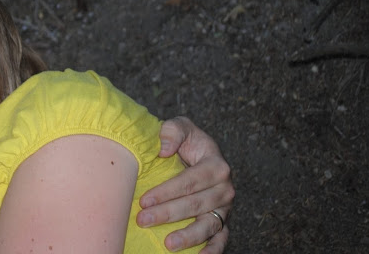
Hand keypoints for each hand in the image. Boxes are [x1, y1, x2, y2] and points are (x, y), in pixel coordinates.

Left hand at [137, 116, 233, 252]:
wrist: (196, 153)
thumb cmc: (185, 141)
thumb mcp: (179, 126)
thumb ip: (172, 131)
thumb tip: (163, 150)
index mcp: (217, 165)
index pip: (191, 180)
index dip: (167, 191)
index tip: (144, 199)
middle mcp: (225, 188)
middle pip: (196, 204)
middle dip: (168, 213)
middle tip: (143, 220)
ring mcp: (225, 208)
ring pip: (209, 225)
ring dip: (189, 237)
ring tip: (168, 244)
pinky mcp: (223, 222)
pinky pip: (221, 239)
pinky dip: (212, 251)